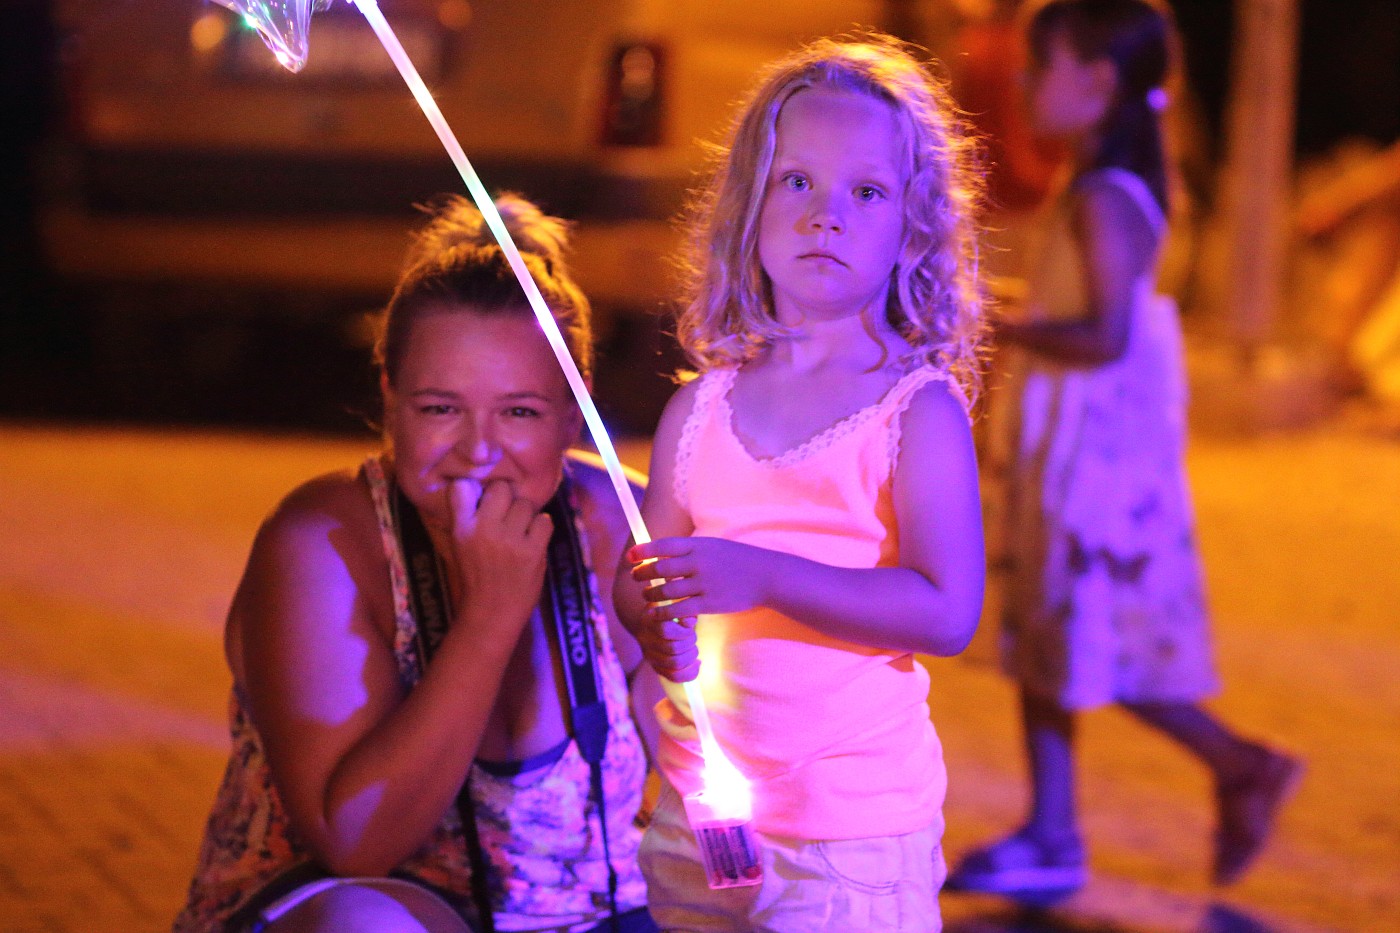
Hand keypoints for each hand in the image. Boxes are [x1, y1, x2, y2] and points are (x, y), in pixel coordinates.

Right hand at [448, 479, 551, 637]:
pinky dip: (541, 529)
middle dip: (507, 499)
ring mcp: (509, 540)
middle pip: (502, 488)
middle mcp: (483, 530)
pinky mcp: (532, 552)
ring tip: (519, 534)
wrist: (491, 613)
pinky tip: (532, 541)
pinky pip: (544, 521)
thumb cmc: (477, 576)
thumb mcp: (460, 544)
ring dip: (526, 516)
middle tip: (507, 516)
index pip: (461, 487)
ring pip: (526, 504)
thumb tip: (483, 484)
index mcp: (461, 529)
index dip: (475, 488)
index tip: (481, 499)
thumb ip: (467, 515)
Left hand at [625, 536, 769, 680]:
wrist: (765, 576)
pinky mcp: (709, 604)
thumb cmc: (738, 559)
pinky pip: (678, 609)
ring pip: (665, 590)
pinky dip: (662, 612)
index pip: (663, 546)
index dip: (643, 551)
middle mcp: (698, 563)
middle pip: (659, 568)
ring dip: (650, 595)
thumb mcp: (714, 546)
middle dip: (643, 574)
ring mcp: (703, 584)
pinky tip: (655, 614)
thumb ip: (691, 549)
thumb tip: (664, 552)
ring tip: (646, 596)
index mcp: (699, 545)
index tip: (631, 557)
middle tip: (635, 578)